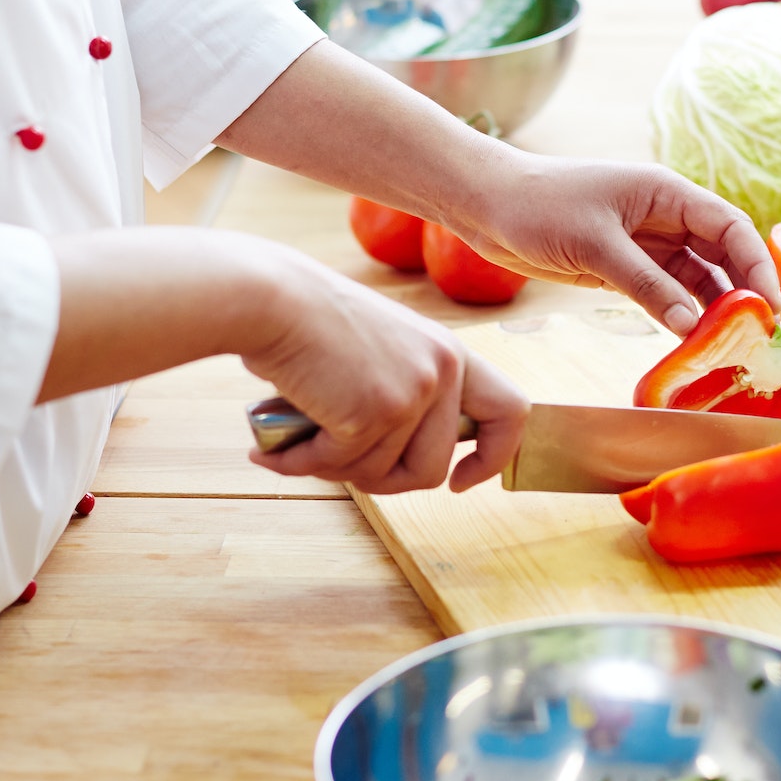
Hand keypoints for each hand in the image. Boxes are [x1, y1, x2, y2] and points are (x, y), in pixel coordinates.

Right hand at [242, 250, 527, 493]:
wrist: (271, 299)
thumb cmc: (309, 321)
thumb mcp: (381, 349)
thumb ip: (402, 393)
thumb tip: (390, 463)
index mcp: (449, 352)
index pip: (509, 413)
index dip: (492, 456)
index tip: (460, 480)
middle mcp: (441, 372)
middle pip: (431, 469)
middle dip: (383, 481)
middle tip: (341, 467)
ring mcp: (410, 394)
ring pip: (381, 475)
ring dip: (334, 469)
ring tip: (296, 444)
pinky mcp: (373, 414)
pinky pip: (341, 466)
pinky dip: (302, 463)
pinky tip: (273, 447)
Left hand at [447, 155, 780, 336]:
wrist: (486, 206)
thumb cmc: (539, 207)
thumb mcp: (596, 246)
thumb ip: (646, 284)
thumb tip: (692, 324)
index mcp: (667, 192)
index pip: (731, 227)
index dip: (757, 265)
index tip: (770, 308)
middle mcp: (664, 216)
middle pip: (722, 255)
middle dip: (743, 293)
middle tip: (758, 339)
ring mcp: (645, 243)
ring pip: (696, 279)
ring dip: (712, 311)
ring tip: (727, 351)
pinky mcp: (624, 267)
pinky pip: (665, 294)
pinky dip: (679, 316)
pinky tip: (689, 344)